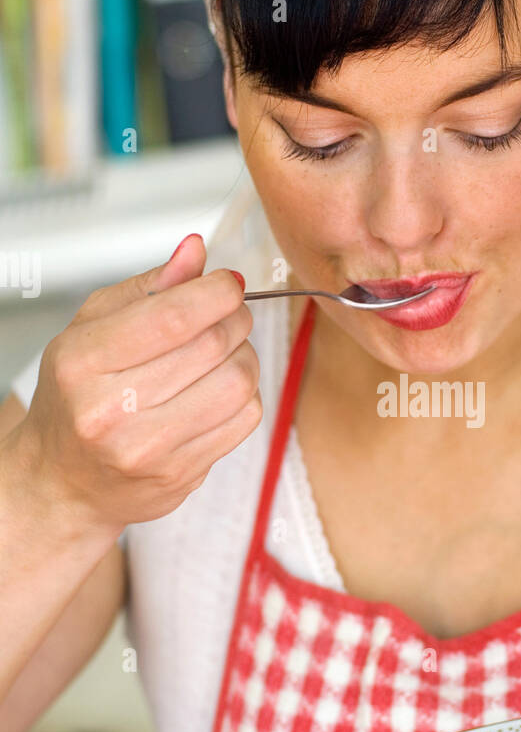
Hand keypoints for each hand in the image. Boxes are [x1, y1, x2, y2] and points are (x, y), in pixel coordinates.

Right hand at [16, 234, 261, 534]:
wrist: (65, 480)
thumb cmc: (77, 397)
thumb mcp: (92, 328)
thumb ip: (147, 286)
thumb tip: (196, 250)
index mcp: (83, 362)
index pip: (172, 316)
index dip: (216, 291)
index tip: (228, 283)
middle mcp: (110, 409)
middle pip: (211, 346)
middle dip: (235, 319)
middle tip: (230, 314)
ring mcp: (148, 449)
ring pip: (237, 383)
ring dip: (245, 356)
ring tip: (225, 351)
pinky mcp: (181, 475)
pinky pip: (245, 420)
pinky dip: (246, 395)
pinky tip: (221, 389)